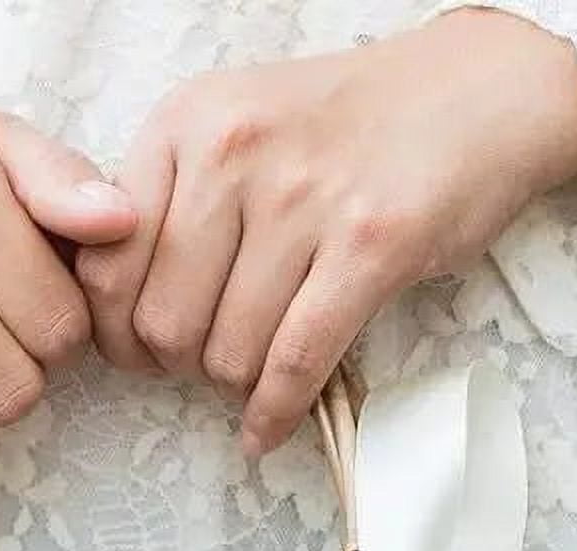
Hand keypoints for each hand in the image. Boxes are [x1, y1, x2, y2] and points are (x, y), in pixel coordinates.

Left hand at [76, 11, 576, 454]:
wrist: (473, 93)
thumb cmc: (341, 128)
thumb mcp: (232, 128)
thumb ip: (164, 200)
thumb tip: (103, 304)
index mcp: (187, 124)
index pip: (108, 268)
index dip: (117, 334)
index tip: (141, 352)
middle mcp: (234, 152)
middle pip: (162, 323)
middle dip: (179, 367)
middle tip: (207, 365)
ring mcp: (304, 197)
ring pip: (227, 353)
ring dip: (235, 386)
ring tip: (255, 372)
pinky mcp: (371, 244)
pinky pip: (295, 363)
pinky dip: (275, 413)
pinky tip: (267, 430)